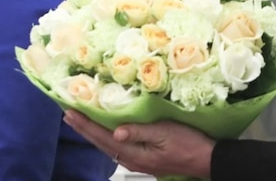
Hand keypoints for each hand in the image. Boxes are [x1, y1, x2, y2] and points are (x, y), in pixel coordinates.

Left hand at [63, 110, 213, 177]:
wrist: (208, 160)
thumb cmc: (189, 143)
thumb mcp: (165, 133)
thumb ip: (139, 132)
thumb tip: (116, 131)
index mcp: (135, 154)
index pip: (103, 137)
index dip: (85, 125)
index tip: (70, 113)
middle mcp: (132, 160)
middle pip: (101, 143)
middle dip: (83, 129)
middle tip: (67, 115)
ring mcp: (137, 161)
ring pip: (107, 146)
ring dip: (91, 133)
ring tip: (78, 121)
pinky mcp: (143, 158)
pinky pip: (116, 147)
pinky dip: (103, 137)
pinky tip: (101, 131)